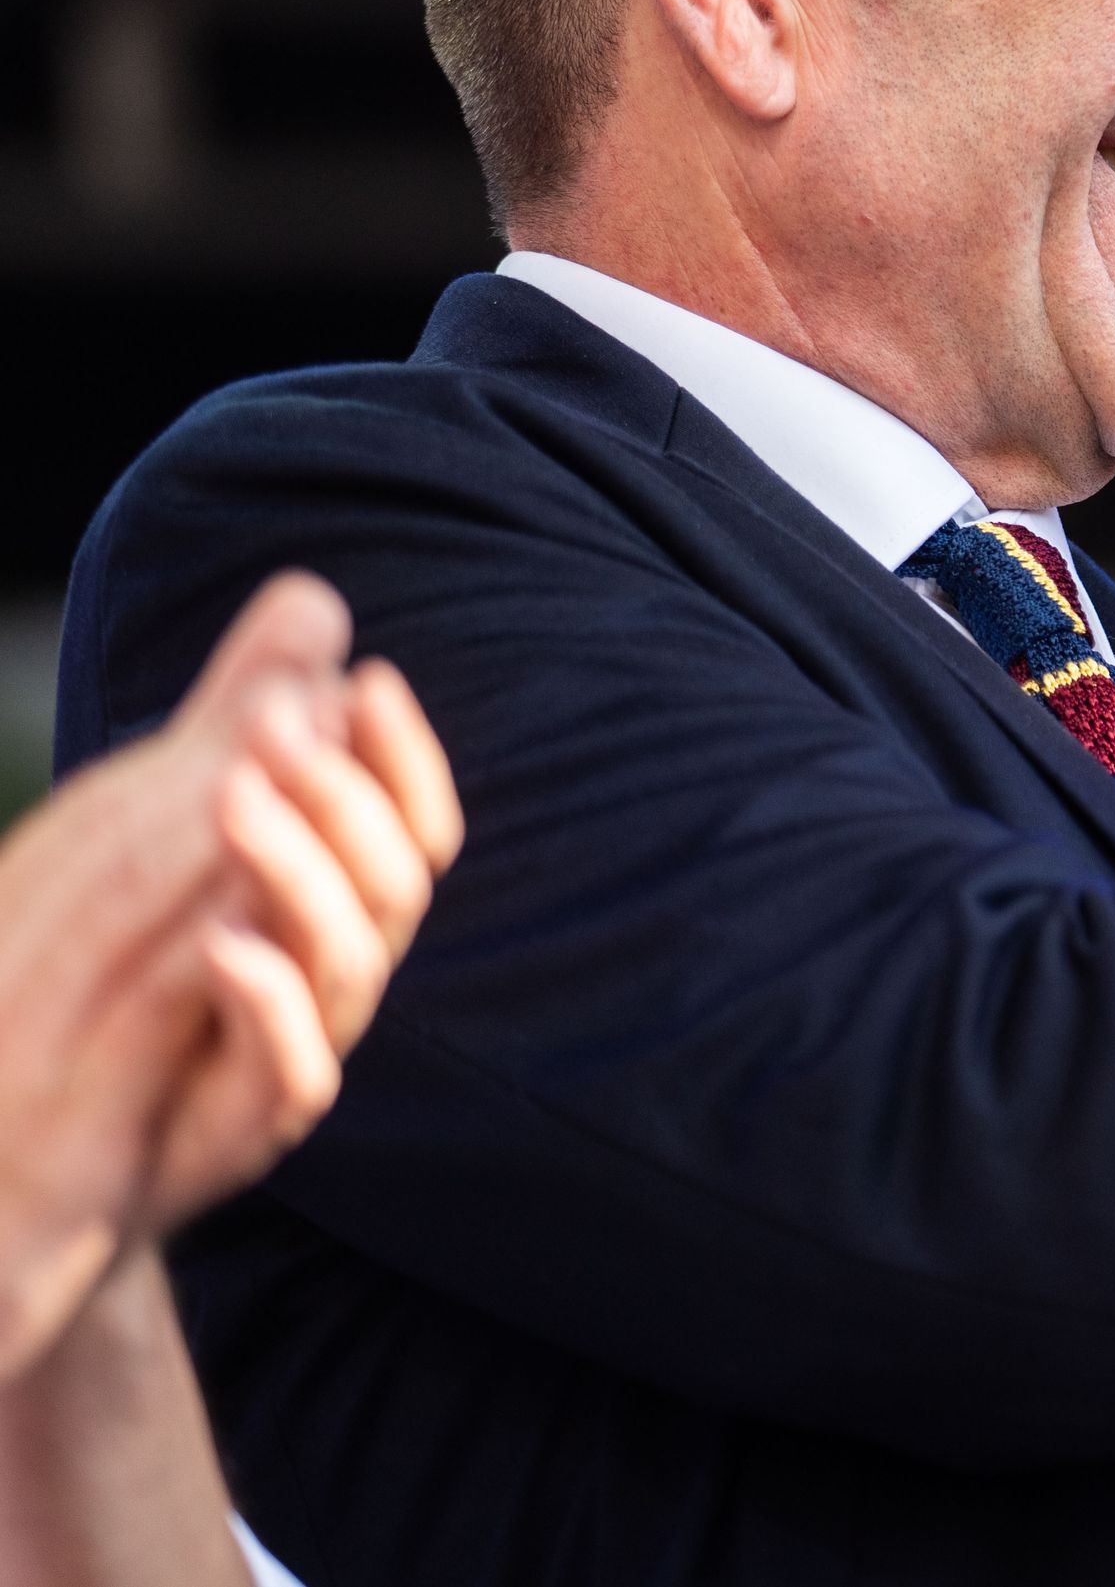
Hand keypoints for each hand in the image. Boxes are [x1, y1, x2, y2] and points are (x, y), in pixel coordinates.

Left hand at [0, 573, 462, 1377]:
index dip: (405, 756)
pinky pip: (294, 1069)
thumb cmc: (136, 976)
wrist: (56, 1158)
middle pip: (398, 882)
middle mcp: (340, 976)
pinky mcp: (244, 1125)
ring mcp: (298, 1051)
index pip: (415, 824)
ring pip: (353, 960)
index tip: (369, 679)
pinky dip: (270, 1001)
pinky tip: (220, 943)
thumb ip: (250, 720)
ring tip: (234, 800)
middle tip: (274, 726)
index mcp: (338, 907)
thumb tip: (313, 600)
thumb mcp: (183, 829)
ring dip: (305, 872)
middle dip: (348, 796)